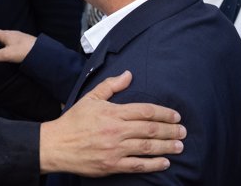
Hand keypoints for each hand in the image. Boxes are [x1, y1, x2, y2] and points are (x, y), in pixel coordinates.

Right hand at [0, 28, 35, 63]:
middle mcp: (13, 34)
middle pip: (0, 33)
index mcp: (7, 35)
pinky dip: (7, 42)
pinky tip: (9, 46)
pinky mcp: (25, 41)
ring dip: (0, 38)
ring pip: (7, 36)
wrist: (41, 51)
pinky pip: (12, 40)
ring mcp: (20, 37)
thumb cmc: (24, 51)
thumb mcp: (6, 54)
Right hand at [39, 71, 185, 175]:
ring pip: (147, 147)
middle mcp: (116, 130)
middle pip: (150, 129)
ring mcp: (115, 149)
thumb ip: (111, 86)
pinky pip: (138, 165)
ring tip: (179, 146)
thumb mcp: (90, 98)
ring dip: (167, 146)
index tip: (176, 116)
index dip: (164, 113)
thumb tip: (128, 74)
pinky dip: (154, 165)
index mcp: (112, 112)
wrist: (56, 145)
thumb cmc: (73, 121)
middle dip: (170, 130)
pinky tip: (165, 163)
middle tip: (183, 132)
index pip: (145, 111)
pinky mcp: (112, 165)